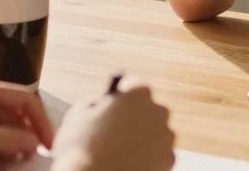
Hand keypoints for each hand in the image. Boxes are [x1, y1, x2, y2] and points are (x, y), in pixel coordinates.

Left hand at [0, 78, 54, 163]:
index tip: (48, 144)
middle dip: (24, 139)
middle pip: (17, 117)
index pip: (26, 99)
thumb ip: (2, 138)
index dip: (41, 120)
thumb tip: (32, 142)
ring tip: (7, 166)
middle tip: (27, 161)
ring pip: (6, 132)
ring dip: (10, 150)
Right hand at [52, 79, 175, 170]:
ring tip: (122, 151)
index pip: (134, 86)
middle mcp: (157, 110)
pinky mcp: (170, 158)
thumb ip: (94, 101)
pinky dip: (148, 158)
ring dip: (143, 138)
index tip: (117, 104)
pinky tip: (131, 163)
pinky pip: (159, 154)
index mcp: (137, 93)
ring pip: (156, 132)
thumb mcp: (78, 114)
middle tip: (117, 131)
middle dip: (135, 117)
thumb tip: (101, 103)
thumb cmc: (82, 148)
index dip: (123, 96)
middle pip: (148, 109)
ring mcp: (166, 135)